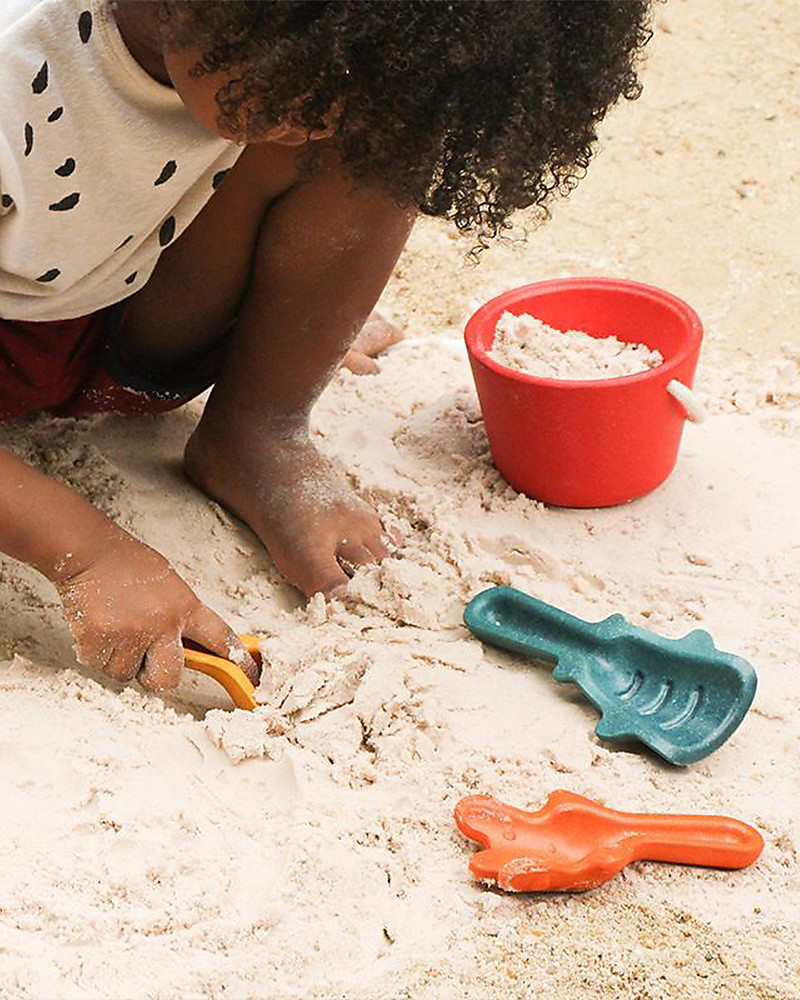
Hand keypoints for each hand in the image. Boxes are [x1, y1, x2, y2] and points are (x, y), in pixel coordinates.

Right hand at [55, 530, 257, 691]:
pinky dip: (94, 652)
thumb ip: (179, 617)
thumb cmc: (128, 565)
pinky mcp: (98, 640)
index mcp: (185, 606)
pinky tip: (96, 626)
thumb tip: (185, 646)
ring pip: (126, 674)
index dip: (236, 660)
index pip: (220, 638)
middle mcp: (162, 623)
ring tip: (115, 627)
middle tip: (143, 657)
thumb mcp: (169, 586)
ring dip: (118, 659)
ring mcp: (130, 633)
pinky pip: (98, 665)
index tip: (249, 674)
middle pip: (168, 678)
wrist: (90, 551)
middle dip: (155, 676)